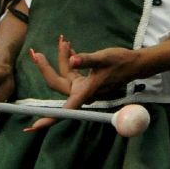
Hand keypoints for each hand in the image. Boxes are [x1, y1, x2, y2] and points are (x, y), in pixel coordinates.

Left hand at [25, 37, 143, 130]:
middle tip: (35, 53)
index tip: (33, 127)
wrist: (136, 63)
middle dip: (46, 67)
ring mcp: (84, 87)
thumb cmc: (122, 61)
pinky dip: (69, 61)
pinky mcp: (87, 82)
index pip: (65, 109)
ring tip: (63, 42)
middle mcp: (82, 92)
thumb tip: (72, 60)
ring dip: (61, 59)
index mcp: (85, 91)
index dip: (49, 119)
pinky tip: (69, 49)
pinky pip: (72, 73)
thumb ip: (87, 59)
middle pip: (57, 82)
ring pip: (65, 75)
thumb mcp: (104, 58)